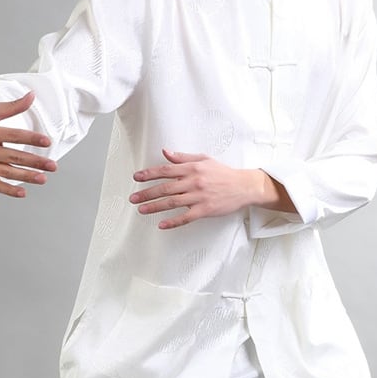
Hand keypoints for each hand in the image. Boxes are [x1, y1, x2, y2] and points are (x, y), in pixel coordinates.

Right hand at [0, 91, 56, 197]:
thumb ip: (12, 106)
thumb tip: (32, 95)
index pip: (13, 135)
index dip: (31, 139)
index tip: (47, 142)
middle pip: (13, 157)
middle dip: (34, 162)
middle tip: (53, 166)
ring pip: (6, 172)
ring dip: (26, 177)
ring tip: (43, 179)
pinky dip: (8, 190)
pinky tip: (23, 193)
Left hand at [129, 149, 289, 228]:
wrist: (243, 186)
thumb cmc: (223, 173)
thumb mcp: (204, 159)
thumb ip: (183, 157)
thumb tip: (165, 152)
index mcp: (192, 168)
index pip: (166, 170)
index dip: (149, 174)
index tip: (136, 178)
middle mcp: (194, 181)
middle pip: (165, 188)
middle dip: (147, 193)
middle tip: (133, 198)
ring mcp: (199, 197)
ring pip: (172, 202)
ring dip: (155, 207)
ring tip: (141, 210)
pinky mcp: (205, 210)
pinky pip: (186, 217)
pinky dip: (173, 221)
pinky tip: (161, 225)